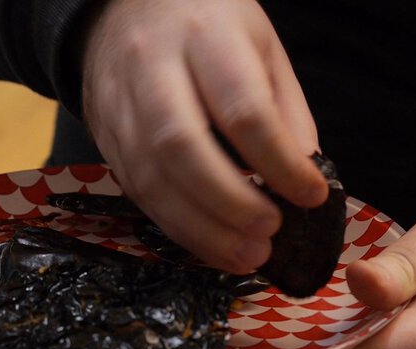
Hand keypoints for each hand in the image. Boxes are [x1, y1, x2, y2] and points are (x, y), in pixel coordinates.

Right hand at [81, 0, 327, 272]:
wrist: (120, 10)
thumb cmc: (205, 26)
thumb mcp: (260, 46)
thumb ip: (282, 112)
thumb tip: (302, 183)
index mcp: (204, 36)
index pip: (242, 108)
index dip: (279, 161)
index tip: (311, 196)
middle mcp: (151, 68)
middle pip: (182, 147)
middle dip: (230, 203)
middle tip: (269, 235)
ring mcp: (118, 105)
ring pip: (151, 178)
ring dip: (201, 229)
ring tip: (246, 257)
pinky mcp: (103, 138)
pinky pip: (136, 191)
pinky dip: (176, 225)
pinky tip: (209, 243)